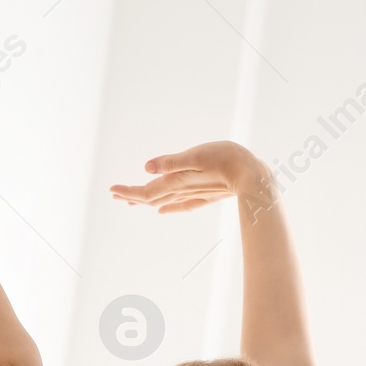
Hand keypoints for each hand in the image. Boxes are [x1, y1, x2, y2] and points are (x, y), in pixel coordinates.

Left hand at [108, 141, 271, 212]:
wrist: (254, 177)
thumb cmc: (227, 160)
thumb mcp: (196, 155)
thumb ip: (171, 162)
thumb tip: (146, 168)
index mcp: (178, 181)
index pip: (146, 191)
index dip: (128, 192)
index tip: (112, 192)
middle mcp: (183, 191)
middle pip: (152, 197)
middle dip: (132, 196)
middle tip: (115, 195)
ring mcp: (194, 195)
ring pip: (164, 201)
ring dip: (146, 200)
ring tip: (132, 201)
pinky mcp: (206, 195)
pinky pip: (180, 204)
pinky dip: (168, 206)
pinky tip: (163, 210)